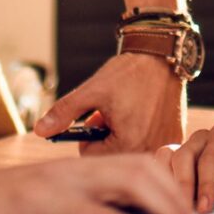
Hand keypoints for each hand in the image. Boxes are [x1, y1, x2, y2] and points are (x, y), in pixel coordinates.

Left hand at [35, 52, 186, 153]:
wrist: (164, 55)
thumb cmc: (128, 72)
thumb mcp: (93, 90)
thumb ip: (65, 112)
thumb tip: (38, 131)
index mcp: (128, 144)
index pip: (93, 158)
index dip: (90, 136)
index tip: (97, 117)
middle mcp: (150, 150)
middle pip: (113, 158)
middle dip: (107, 139)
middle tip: (113, 114)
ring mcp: (166, 146)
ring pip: (131, 153)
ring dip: (125, 137)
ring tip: (129, 112)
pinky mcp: (175, 140)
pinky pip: (149, 146)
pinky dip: (143, 134)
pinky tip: (146, 113)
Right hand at [166, 120, 213, 211]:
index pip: (210, 158)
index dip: (206, 184)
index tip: (205, 208)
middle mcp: (202, 137)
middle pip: (184, 156)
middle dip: (183, 186)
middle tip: (186, 213)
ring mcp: (187, 145)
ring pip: (167, 157)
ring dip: (168, 183)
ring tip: (174, 208)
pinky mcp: (177, 156)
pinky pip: (160, 162)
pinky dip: (160, 180)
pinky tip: (165, 200)